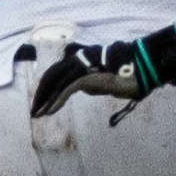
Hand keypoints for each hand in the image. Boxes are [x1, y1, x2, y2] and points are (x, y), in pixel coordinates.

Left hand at [27, 37, 171, 118]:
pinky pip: (65, 90)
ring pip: (55, 84)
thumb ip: (91, 83)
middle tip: (34, 109)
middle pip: (51, 76)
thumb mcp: (103, 80)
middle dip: (41, 94)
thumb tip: (83, 88)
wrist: (141, 70)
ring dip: (44, 100)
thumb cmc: (126, 75)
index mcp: (80, 60)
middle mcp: (77, 61)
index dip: (47, 87)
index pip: (57, 73)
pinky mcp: (85, 77)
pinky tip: (48, 112)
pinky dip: (55, 102)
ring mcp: (81, 67)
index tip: (42, 101)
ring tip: (37, 114)